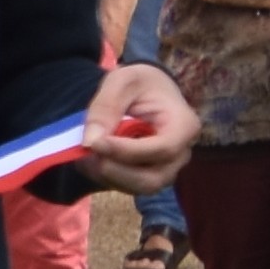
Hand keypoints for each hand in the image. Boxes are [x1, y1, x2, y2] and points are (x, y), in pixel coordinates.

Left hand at [86, 60, 200, 194]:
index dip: (127, 151)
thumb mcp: (122, 80)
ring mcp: (166, 169)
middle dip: (115, 170)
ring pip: (138, 188)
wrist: (145, 92)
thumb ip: (106, 106)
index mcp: (184, 126)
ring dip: (106, 175)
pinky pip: (126, 187)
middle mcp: (180, 154)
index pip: (162, 149)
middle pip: (152, 179)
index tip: (96, 143)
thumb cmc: (138, 84)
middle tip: (88, 152)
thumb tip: (91, 141)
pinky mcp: (148, 176)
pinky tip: (89, 158)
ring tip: (85, 153)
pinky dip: (103, 177)